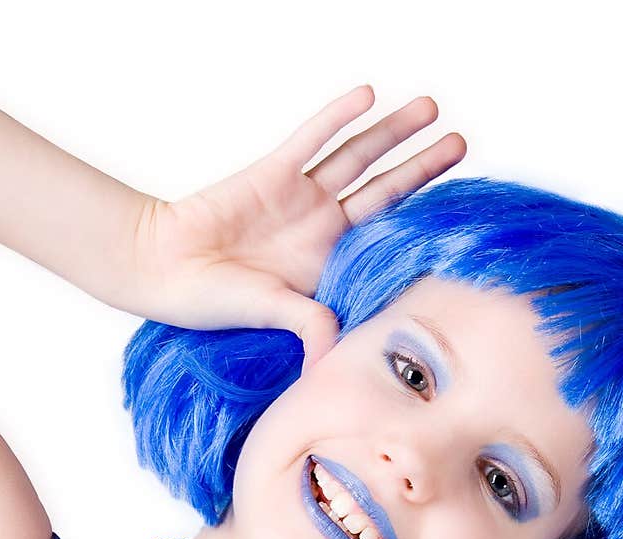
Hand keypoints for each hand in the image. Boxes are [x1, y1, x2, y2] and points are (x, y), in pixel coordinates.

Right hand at [128, 86, 465, 359]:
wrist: (161, 269)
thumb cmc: (210, 301)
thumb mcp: (270, 315)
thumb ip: (309, 326)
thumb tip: (335, 358)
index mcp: (327, 268)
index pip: (385, 244)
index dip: (419, 228)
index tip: (459, 217)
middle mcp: (321, 229)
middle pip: (385, 192)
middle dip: (423, 167)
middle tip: (461, 144)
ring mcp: (300, 198)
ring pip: (357, 158)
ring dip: (394, 133)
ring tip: (431, 108)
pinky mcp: (274, 172)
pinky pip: (313, 138)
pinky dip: (339, 116)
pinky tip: (368, 95)